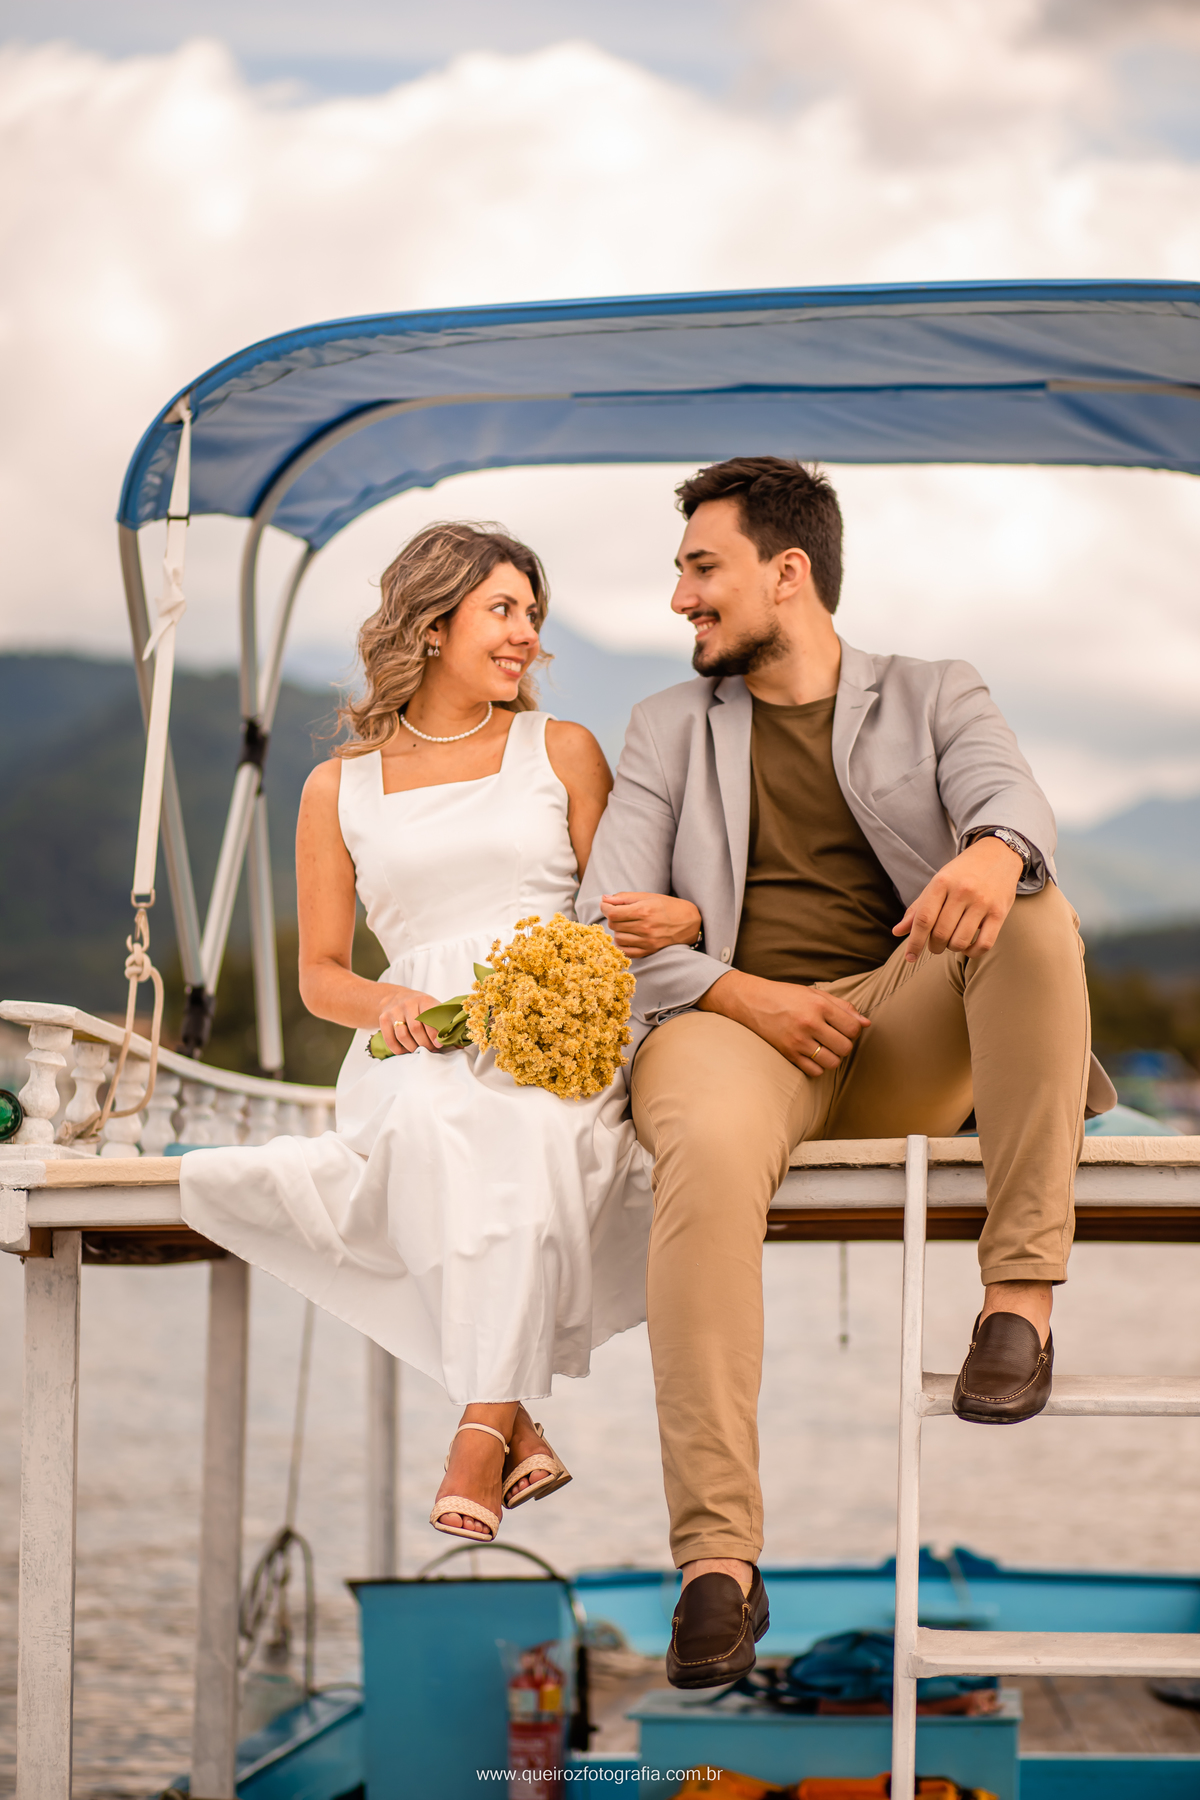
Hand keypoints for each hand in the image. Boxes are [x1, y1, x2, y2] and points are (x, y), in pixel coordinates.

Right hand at [377, 985, 443, 1054]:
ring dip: (412, 1048)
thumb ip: (445, 1025)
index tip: (439, 1044)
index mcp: (425, 1000)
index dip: (435, 1034)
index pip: (430, 1018)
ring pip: (403, 1035)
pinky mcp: (383, 1019)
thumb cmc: (421, 1007)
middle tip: (431, 1050)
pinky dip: (398, 1049)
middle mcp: (408, 1004)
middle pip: (416, 1029)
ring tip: (419, 1051)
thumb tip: (460, 1045)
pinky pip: (390, 1039)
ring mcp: (394, 1011)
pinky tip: (405, 1051)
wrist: (396, 997)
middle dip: (425, 1044)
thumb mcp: (434, 1009)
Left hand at [600, 891, 702, 958]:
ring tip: (626, 925)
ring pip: (618, 938)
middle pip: (614, 925)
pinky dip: (622, 944)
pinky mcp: (649, 951)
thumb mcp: (648, 896)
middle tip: (620, 913)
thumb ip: (624, 897)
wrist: (690, 922)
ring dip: (618, 930)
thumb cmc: (668, 906)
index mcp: (644, 910)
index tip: (605, 905)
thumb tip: (604, 899)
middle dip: (613, 917)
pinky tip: (628, 936)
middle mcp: (645, 927)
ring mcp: (648, 941)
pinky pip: (626, 951)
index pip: (613, 913)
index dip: (605, 908)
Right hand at [699, 968, 870, 1076]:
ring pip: (832, 1062)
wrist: (750, 1001)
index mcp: (818, 1005)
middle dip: (844, 1045)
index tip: (845, 1028)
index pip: (853, 1027)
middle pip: (845, 1047)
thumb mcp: (814, 993)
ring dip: (832, 1057)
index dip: (854, 1030)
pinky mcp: (787, 1054)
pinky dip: (818, 1066)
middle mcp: (809, 1023)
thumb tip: (866, 1023)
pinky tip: (812, 1055)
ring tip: (824, 1047)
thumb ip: (842, 1007)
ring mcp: (797, 1041)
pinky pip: (814, 1071)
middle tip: (835, 1038)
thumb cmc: (784, 995)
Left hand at [893, 836, 1022, 962]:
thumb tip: (897, 932)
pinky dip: (972, 952)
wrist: (998, 853)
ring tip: (952, 942)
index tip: (910, 957)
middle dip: (934, 946)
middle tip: (936, 945)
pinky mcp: (999, 912)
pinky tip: (968, 947)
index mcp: (942, 882)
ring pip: (960, 941)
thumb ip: (918, 908)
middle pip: (940, 933)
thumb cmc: (962, 873)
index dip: (914, 942)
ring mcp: (982, 902)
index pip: (923, 919)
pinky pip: (984, 944)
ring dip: (952, 949)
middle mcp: (962, 891)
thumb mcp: (937, 883)